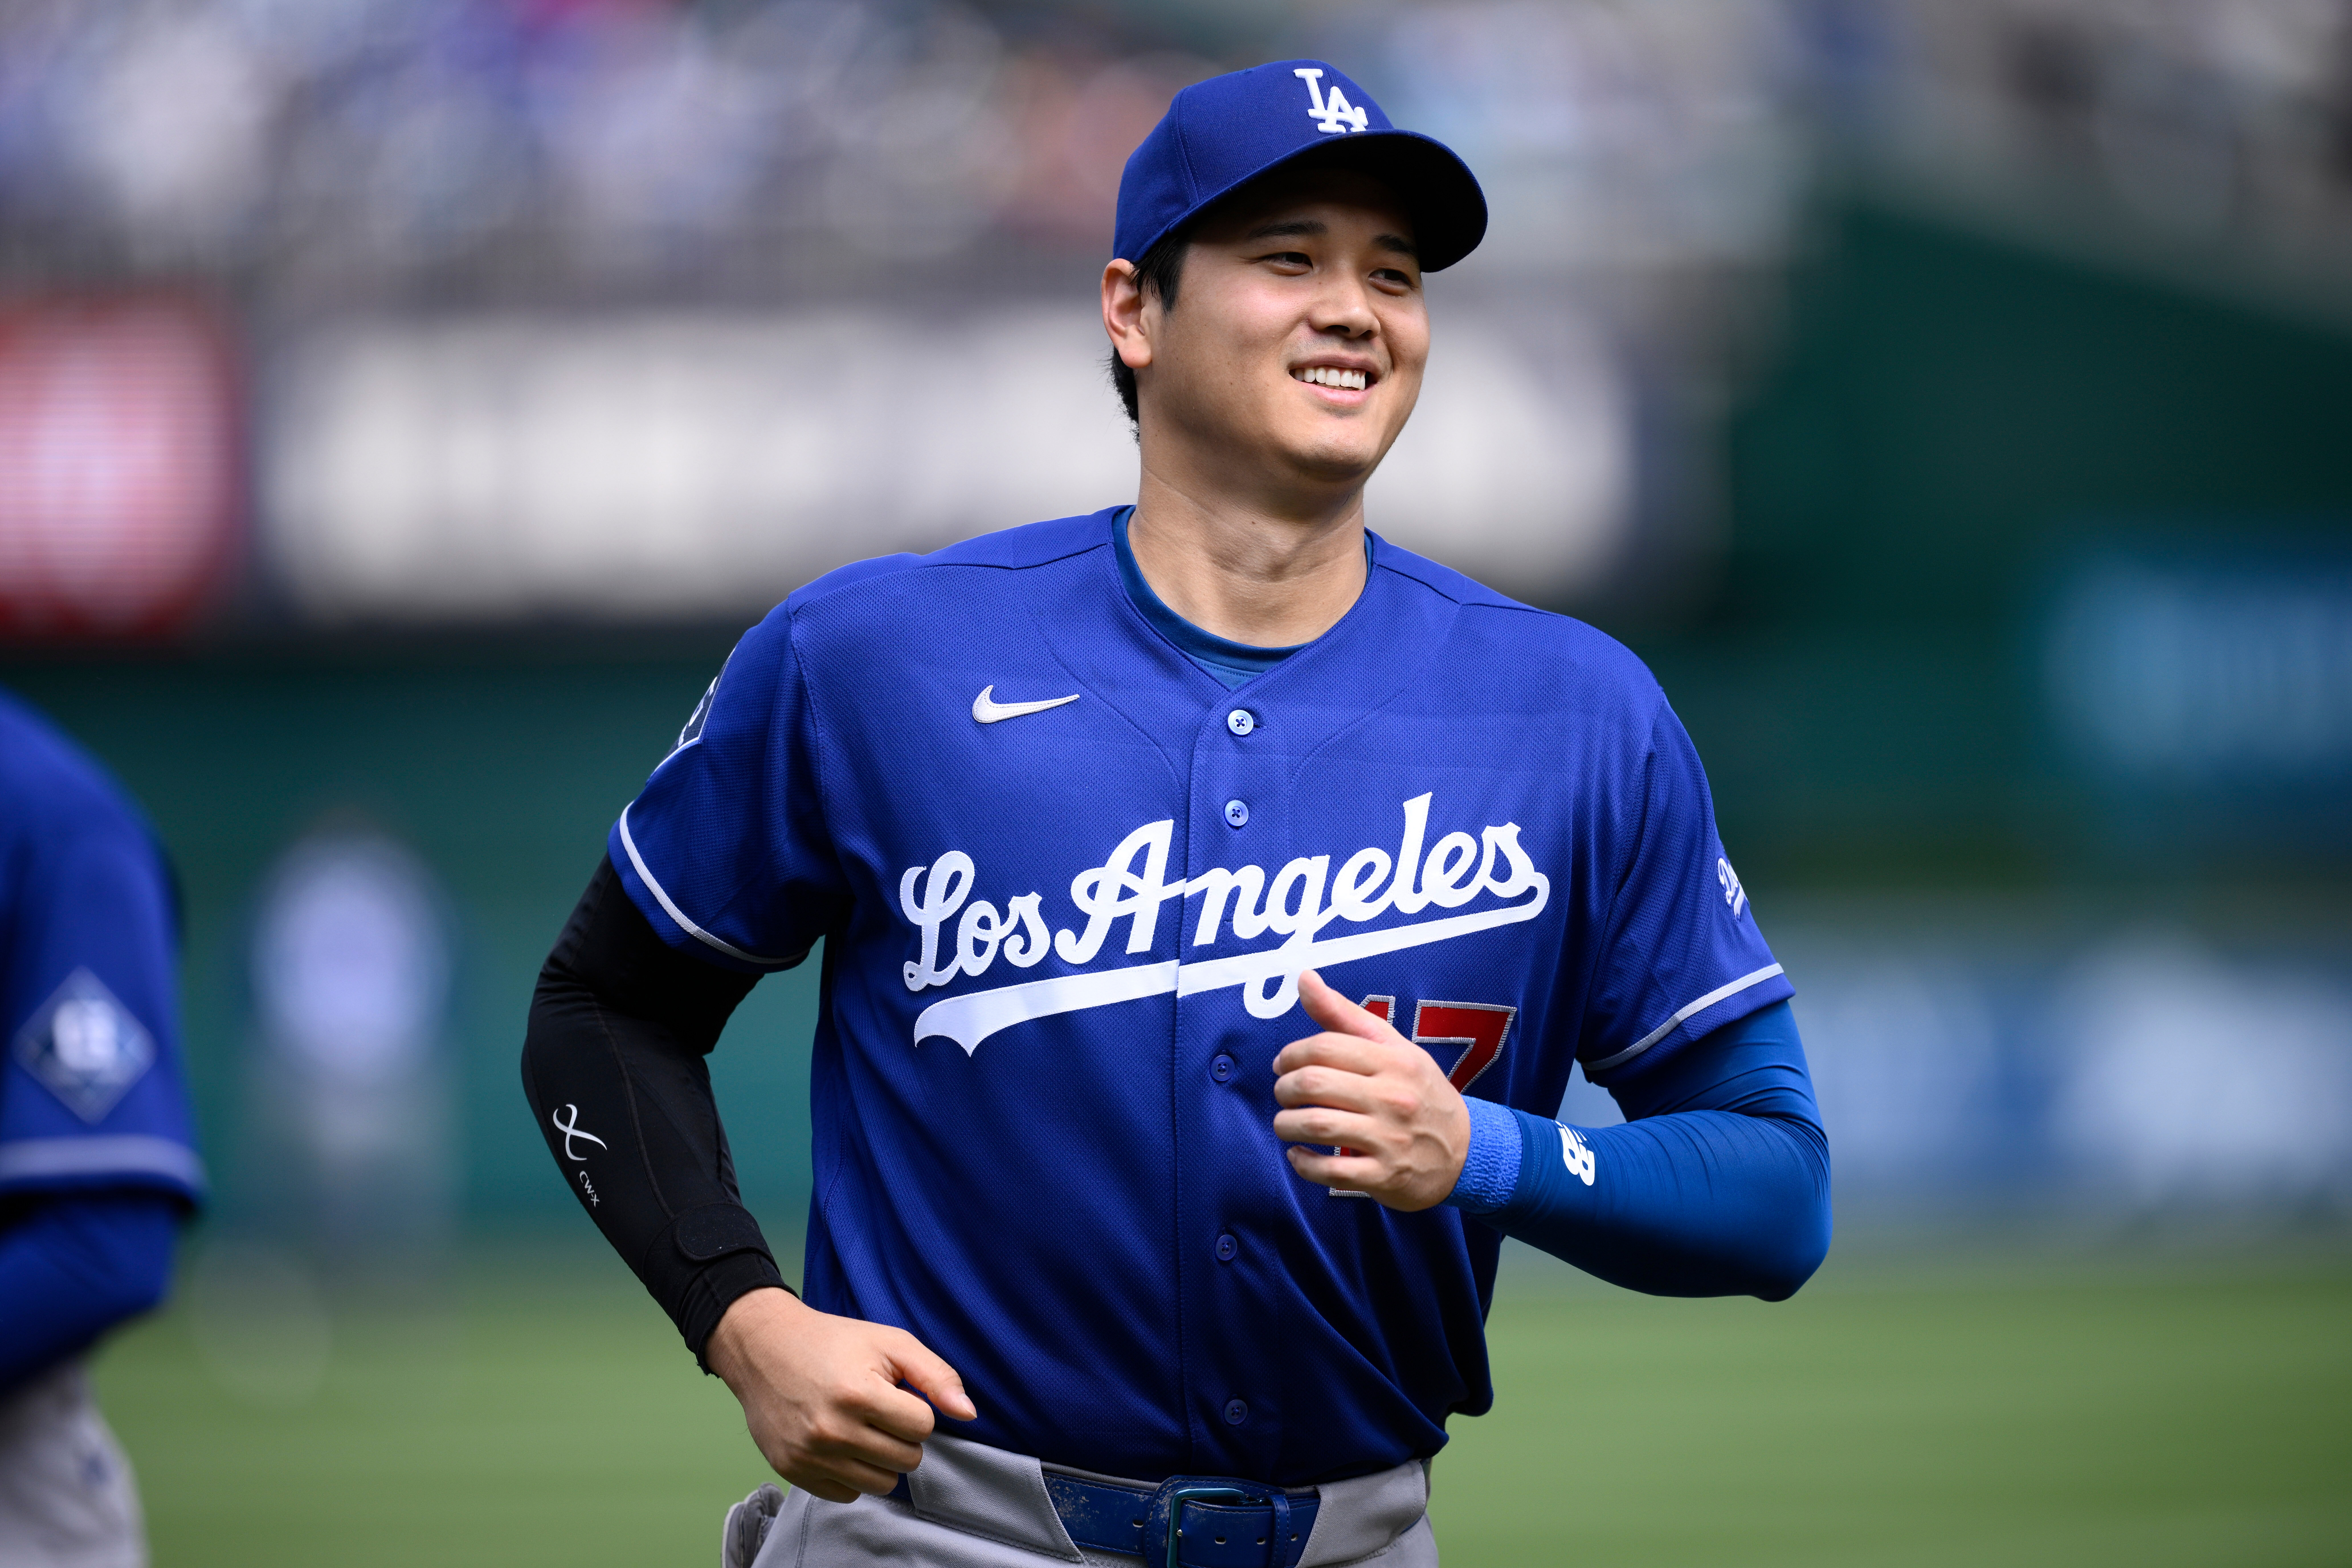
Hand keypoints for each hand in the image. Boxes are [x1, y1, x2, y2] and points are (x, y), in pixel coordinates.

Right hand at [704, 1287, 976, 1502]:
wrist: (764, 1348)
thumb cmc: (834, 1342)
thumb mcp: (890, 1342)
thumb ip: (936, 1375)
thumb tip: (969, 1414)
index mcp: (858, 1394)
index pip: (923, 1427)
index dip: (916, 1409)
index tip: (896, 1394)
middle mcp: (832, 1430)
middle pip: (906, 1459)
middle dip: (903, 1436)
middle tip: (880, 1411)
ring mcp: (809, 1455)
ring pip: (881, 1484)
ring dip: (881, 1459)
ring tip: (863, 1427)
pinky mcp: (793, 1471)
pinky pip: (847, 1494)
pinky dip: (852, 1473)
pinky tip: (840, 1443)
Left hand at [1272, 970, 1469, 1211]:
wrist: (1465, 1150)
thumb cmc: (1418, 1092)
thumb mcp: (1392, 1047)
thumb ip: (1344, 1014)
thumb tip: (1303, 978)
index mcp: (1393, 1061)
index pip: (1324, 1047)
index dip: (1290, 1055)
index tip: (1284, 1064)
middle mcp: (1392, 1098)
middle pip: (1313, 1085)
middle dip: (1284, 1089)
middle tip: (1283, 1093)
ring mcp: (1389, 1139)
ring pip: (1316, 1126)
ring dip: (1286, 1125)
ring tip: (1286, 1123)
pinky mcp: (1384, 1176)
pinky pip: (1329, 1171)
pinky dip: (1302, 1163)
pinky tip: (1299, 1154)